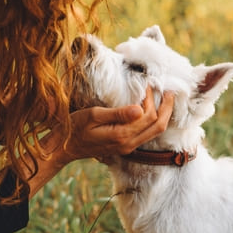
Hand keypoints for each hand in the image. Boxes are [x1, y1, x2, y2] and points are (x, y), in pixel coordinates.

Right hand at [58, 88, 174, 163]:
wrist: (64, 147)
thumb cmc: (75, 127)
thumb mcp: (93, 115)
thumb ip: (118, 114)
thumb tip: (140, 108)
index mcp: (122, 136)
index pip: (149, 117)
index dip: (152, 99)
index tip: (148, 84)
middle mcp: (128, 144)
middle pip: (158, 126)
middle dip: (167, 107)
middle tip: (169, 90)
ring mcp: (128, 147)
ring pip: (155, 131)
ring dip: (163, 114)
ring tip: (165, 98)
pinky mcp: (125, 146)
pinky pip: (147, 134)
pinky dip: (154, 121)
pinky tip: (153, 109)